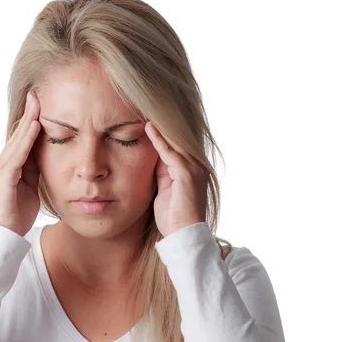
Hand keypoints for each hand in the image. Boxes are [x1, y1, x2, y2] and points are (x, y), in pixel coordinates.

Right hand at [0, 90, 41, 236]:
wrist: (4, 237)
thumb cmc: (17, 215)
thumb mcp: (31, 187)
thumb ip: (35, 170)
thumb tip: (47, 153)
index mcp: (10, 166)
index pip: (22, 138)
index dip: (31, 121)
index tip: (41, 103)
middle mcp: (2, 164)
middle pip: (17, 134)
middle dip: (28, 113)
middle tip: (37, 93)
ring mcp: (0, 169)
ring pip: (17, 140)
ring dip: (27, 120)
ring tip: (36, 102)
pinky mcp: (3, 178)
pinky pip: (17, 155)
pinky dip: (26, 139)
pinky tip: (34, 126)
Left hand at [144, 121, 208, 237]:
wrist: (183, 237)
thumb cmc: (173, 217)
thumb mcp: (165, 189)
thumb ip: (162, 172)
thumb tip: (153, 156)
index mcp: (192, 168)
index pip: (176, 142)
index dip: (162, 129)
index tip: (146, 114)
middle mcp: (197, 165)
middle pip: (177, 137)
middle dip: (162, 122)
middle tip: (144, 105)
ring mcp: (194, 169)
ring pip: (175, 140)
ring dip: (160, 126)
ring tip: (145, 110)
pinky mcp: (187, 174)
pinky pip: (170, 152)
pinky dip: (159, 140)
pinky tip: (148, 128)